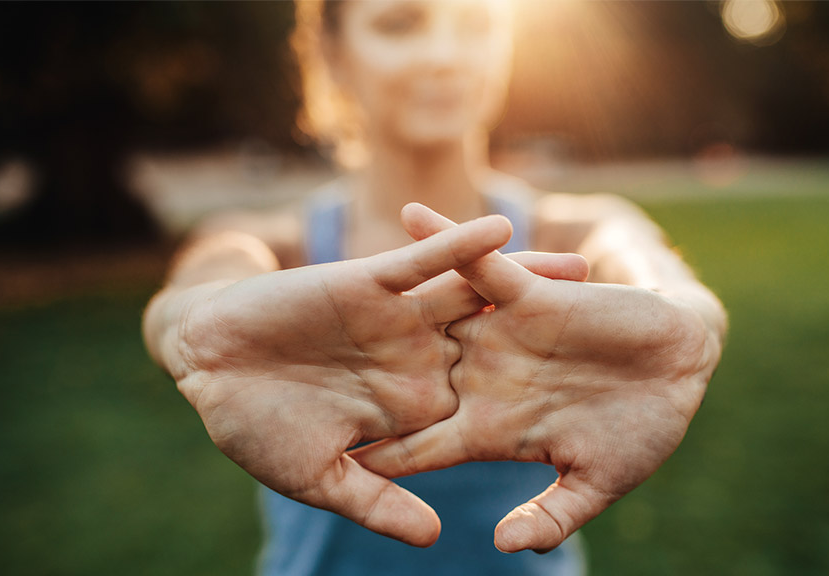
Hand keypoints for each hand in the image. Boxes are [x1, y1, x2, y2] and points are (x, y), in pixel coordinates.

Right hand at [170, 209, 588, 547]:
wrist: (206, 367)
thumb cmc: (255, 428)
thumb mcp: (321, 477)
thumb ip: (378, 501)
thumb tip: (438, 534)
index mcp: (412, 408)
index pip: (488, 408)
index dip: (541, 409)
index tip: (598, 411)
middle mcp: (416, 359)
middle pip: (501, 346)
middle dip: (555, 339)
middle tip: (622, 330)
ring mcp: (397, 320)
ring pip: (474, 297)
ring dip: (524, 281)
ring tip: (585, 268)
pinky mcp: (369, 283)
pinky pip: (422, 261)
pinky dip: (457, 245)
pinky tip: (502, 229)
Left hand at [353, 204, 720, 551]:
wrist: (683, 370)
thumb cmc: (643, 430)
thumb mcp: (597, 482)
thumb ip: (551, 514)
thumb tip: (499, 546)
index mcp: (490, 429)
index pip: (418, 447)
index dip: (375, 455)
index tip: (324, 461)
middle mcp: (482, 379)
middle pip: (402, 380)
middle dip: (351, 378)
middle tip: (291, 374)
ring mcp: (499, 335)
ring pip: (427, 316)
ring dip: (380, 302)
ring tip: (318, 281)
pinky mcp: (527, 295)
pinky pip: (478, 263)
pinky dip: (447, 239)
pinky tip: (406, 215)